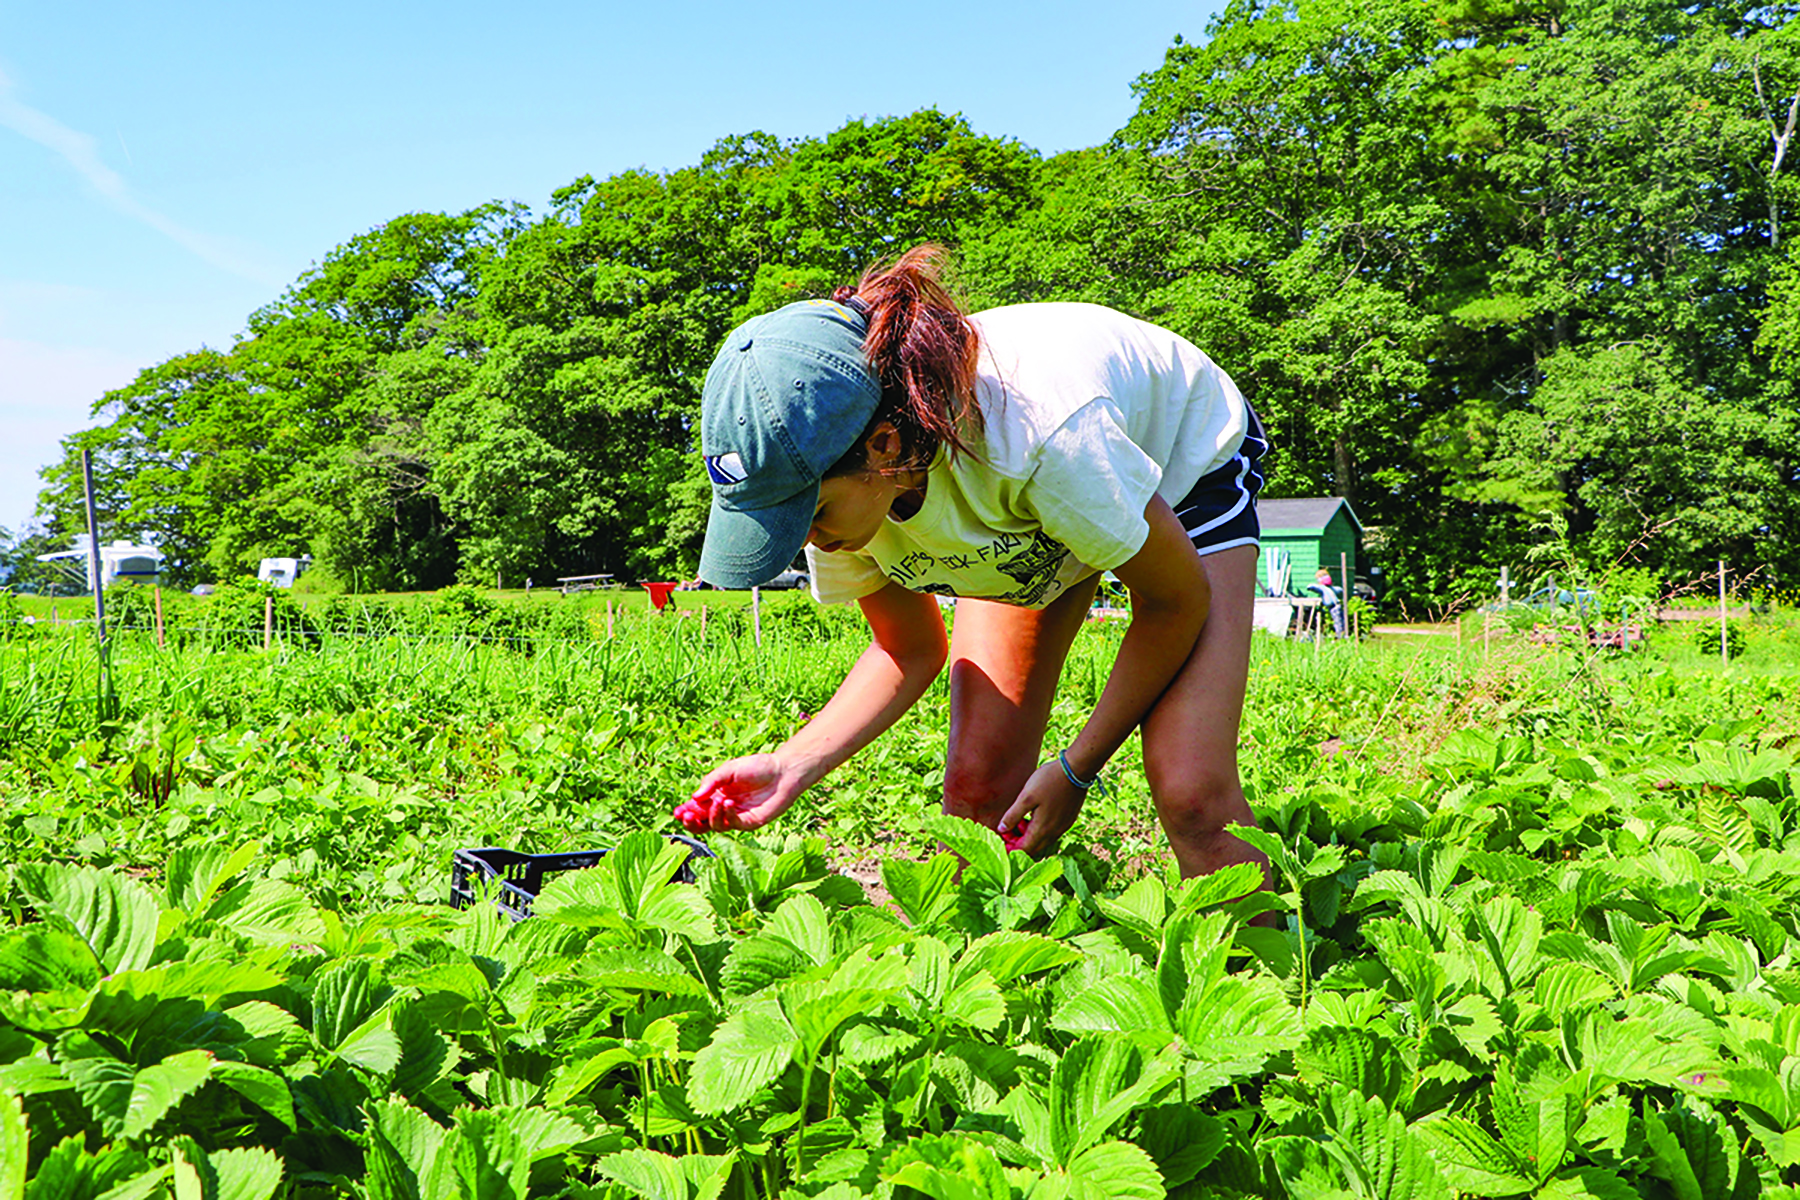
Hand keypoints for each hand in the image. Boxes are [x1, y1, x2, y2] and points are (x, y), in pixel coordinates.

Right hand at [676, 753, 802, 832]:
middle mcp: (724, 808)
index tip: (678, 812)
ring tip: (716, 801)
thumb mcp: (729, 769)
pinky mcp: (749, 822)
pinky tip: (727, 803)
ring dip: (711, 815)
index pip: (697, 807)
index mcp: (716, 795)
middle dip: (691, 821)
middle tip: (686, 816)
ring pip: (715, 826)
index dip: (686, 811)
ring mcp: (736, 817)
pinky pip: (732, 824)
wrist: (782, 771)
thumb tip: (695, 797)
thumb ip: (711, 782)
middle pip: (702, 822)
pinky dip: (726, 815)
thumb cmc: (757, 767)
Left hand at [996, 760, 1086, 856]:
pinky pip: (1051, 832)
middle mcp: (1054, 833)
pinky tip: (1035, 815)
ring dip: (1030, 835)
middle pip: (1034, 848)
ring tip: (1021, 819)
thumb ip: (1013, 816)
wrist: (1076, 770)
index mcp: (1042, 830)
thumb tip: (1002, 830)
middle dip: (1019, 843)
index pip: (1024, 850)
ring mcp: (1063, 827)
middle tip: (1009, 829)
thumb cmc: (1048, 781)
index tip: (1003, 838)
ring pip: (1043, 840)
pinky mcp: (1068, 820)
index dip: (1011, 848)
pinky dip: (1040, 829)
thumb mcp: (1026, 797)